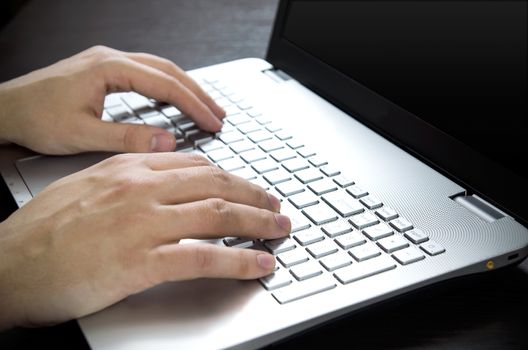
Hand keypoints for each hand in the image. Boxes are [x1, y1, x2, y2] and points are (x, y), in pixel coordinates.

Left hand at [0, 45, 224, 153]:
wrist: (4, 110)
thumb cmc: (34, 118)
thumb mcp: (83, 134)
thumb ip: (128, 137)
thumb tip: (167, 140)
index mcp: (108, 69)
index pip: (164, 84)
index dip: (192, 104)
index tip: (211, 121)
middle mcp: (110, 60)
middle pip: (167, 71)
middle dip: (196, 93)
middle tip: (218, 114)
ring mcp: (107, 63)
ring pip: (158, 70)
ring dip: (184, 88)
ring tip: (205, 107)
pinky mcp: (102, 72)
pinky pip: (145, 75)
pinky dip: (166, 88)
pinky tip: (174, 101)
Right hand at [0, 153, 289, 328]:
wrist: (8, 265)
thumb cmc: (42, 231)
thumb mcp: (87, 187)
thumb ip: (129, 179)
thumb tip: (163, 177)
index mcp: (128, 169)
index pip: (196, 165)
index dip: (231, 176)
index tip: (247, 186)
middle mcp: (141, 189)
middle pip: (215, 184)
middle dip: (253, 194)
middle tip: (275, 204)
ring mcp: (143, 224)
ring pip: (218, 215)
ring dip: (257, 223)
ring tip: (280, 229)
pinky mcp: (141, 261)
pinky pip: (203, 257)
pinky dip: (238, 260)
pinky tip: (258, 264)